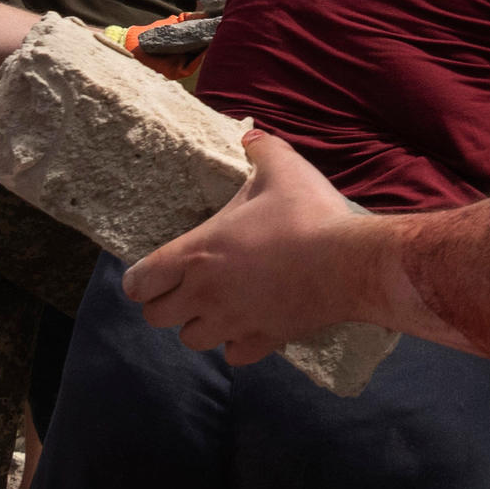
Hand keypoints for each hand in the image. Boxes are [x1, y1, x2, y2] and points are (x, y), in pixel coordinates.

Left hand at [123, 131, 391, 361]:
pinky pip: (234, 354)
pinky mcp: (264, 341)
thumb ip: (260, 149)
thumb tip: (249, 134)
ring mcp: (234, 322)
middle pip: (157, 317)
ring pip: (192, 339)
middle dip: (166, 302)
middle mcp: (205, 295)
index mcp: (197, 254)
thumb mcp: (282, 169)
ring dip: (199, 323)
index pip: (139, 283)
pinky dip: (236, 342)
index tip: (154, 272)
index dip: (140, 279)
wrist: (350, 263)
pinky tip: (250, 323)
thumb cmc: (308, 215)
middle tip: (187, 285)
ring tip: (217, 305)